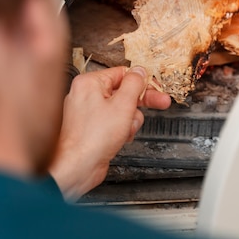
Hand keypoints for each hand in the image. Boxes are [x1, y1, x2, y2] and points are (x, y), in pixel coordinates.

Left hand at [49, 66, 170, 199]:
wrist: (78, 166)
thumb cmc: (93, 137)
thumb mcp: (123, 105)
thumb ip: (134, 85)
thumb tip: (140, 71)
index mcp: (89, 83)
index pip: (122, 74)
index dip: (141, 81)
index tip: (155, 87)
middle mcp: (85, 95)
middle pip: (122, 92)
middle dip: (139, 103)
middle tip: (161, 102)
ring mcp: (88, 113)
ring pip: (121, 109)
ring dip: (129, 121)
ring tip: (126, 130)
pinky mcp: (91, 128)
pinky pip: (113, 122)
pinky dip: (121, 130)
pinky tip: (120, 138)